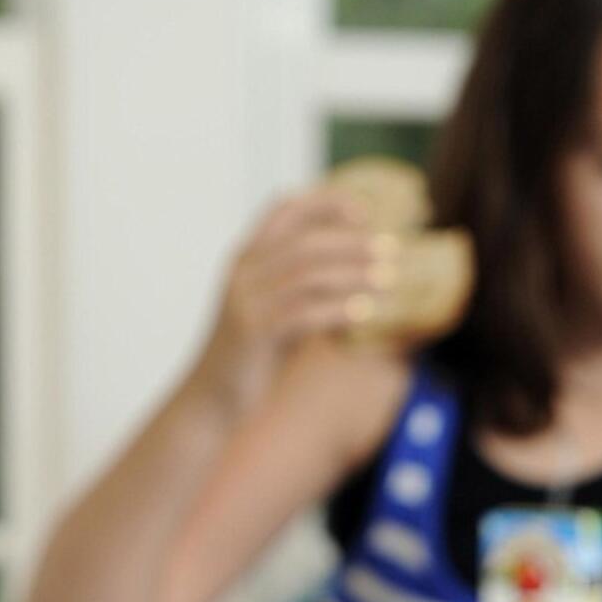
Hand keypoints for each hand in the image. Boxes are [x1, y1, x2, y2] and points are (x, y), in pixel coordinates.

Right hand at [192, 189, 398, 412]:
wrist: (210, 400)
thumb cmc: (252, 357)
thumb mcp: (278, 314)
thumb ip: (305, 292)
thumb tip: (356, 279)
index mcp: (246, 259)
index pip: (283, 209)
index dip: (324, 202)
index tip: (364, 212)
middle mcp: (243, 272)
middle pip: (305, 240)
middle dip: (352, 241)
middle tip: (391, 249)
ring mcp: (246, 302)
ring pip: (308, 274)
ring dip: (354, 273)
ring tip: (389, 278)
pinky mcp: (255, 333)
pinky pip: (304, 312)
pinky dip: (339, 309)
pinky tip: (366, 312)